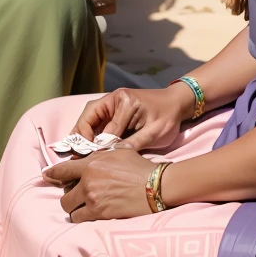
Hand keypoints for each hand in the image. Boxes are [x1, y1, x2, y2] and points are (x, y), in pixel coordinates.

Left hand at [43, 142, 157, 221]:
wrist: (156, 186)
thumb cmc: (141, 168)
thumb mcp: (119, 152)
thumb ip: (101, 154)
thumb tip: (91, 156)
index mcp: (91, 163)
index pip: (62, 169)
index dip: (52, 174)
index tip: (47, 176)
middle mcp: (88, 180)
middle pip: (64, 195)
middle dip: (70, 197)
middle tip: (79, 197)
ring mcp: (92, 198)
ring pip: (70, 209)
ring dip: (76, 209)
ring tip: (86, 208)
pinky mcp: (99, 213)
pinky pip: (80, 219)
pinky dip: (83, 218)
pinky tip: (92, 215)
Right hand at [70, 83, 195, 151]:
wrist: (178, 103)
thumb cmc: (168, 118)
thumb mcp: (153, 133)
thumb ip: (132, 143)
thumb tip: (111, 156)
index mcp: (124, 102)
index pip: (103, 125)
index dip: (94, 143)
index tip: (89, 158)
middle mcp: (113, 98)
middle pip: (88, 116)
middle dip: (81, 135)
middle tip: (77, 154)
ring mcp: (112, 102)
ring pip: (89, 117)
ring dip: (83, 134)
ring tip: (79, 152)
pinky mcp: (113, 108)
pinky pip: (96, 120)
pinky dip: (90, 132)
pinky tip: (88, 146)